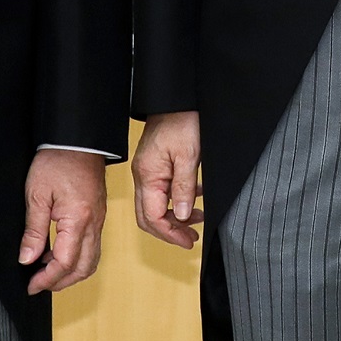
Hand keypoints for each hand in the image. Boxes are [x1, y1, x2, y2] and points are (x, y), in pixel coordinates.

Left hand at [18, 149, 107, 294]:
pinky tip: (57, 252)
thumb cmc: (57, 161)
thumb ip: (33, 231)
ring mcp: (99, 220)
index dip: (47, 279)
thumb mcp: (37, 195)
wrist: (78, 140)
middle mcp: (94, 224)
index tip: (31, 285)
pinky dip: (76, 258)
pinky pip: (92, 246)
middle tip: (38, 283)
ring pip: (91, 260)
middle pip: (83, 268)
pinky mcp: (98, 215)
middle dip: (60, 282)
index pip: (65, 263)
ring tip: (46, 270)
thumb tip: (27, 259)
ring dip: (70, 272)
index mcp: (78, 219)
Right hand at [131, 111, 202, 248]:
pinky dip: (177, 199)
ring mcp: (147, 170)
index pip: (152, 217)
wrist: (176, 99)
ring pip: (156, 205)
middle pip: (149, 216)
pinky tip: (195, 197)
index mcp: (148, 176)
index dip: (170, 234)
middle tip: (192, 238)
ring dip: (176, 216)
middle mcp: (143, 176)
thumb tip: (181, 215)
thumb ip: (184, 188)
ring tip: (198, 219)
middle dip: (170, 230)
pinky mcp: (155, 165)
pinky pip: (162, 190)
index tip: (188, 241)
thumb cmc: (181, 121)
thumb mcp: (189, 156)